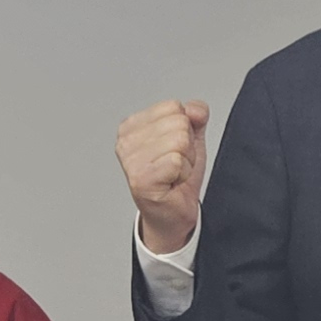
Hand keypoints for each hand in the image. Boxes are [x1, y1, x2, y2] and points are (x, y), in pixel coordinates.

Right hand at [117, 100, 210, 256]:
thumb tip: (195, 109)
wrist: (173, 213)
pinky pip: (177, 161)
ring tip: (173, 174)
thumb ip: (195, 116)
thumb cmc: (176, 177)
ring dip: (185, 161)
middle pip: (178, 122)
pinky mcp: (140, 178)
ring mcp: (130, 160)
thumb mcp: (190, 138)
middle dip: (186, 146)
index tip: (173, 150)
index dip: (184, 129)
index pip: (173, 106)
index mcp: (132, 126)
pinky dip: (183, 174)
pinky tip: (172, 183)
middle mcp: (125, 141)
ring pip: (180, 140)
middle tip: (175, 165)